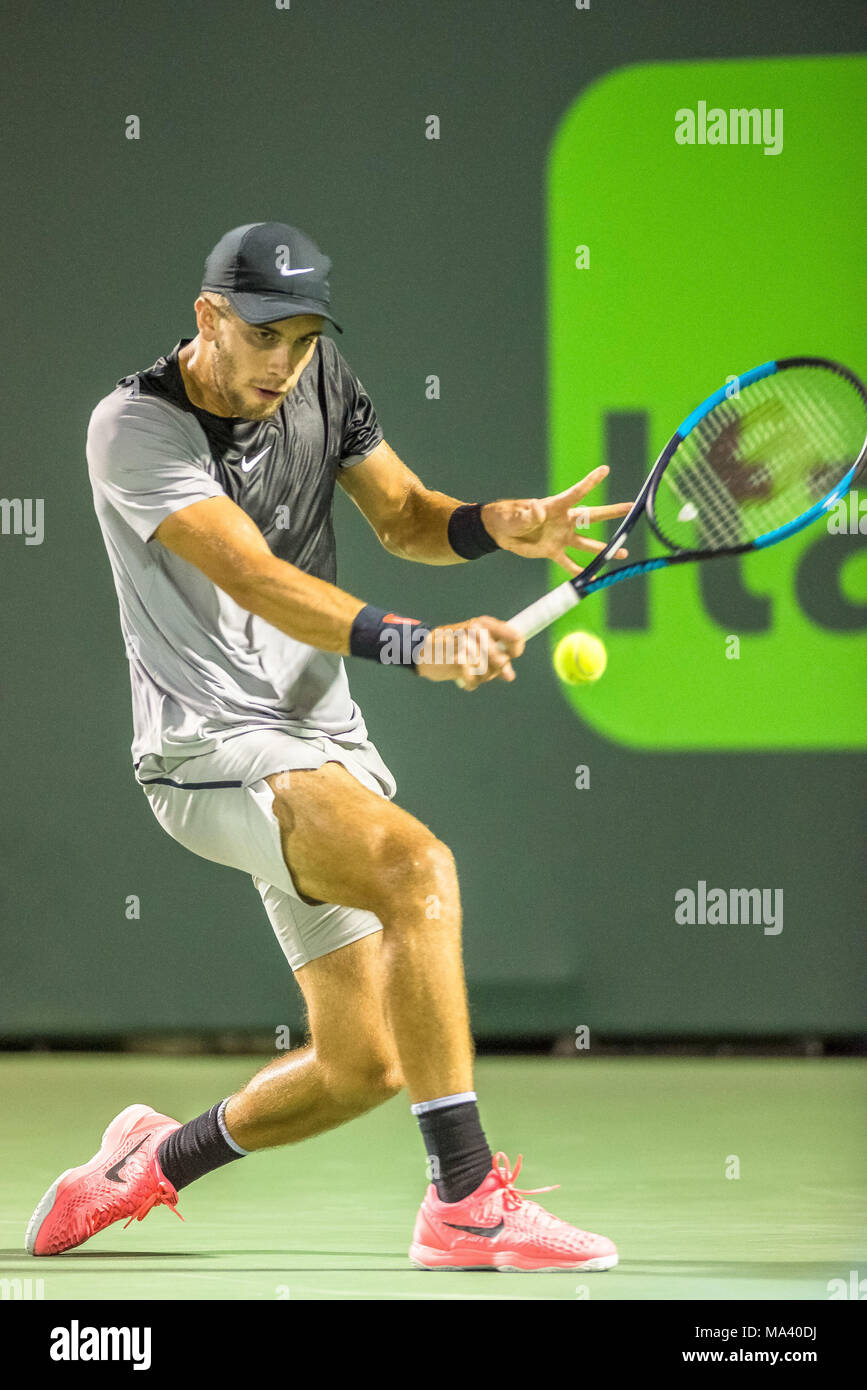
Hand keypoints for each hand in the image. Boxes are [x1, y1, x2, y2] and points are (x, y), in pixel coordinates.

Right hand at [415, 616, 524, 690]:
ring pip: (489, 671)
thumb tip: (509, 675)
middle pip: (501, 659)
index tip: (510, 657)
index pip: (514, 636)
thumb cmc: (451, 647)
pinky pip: (474, 680)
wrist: (421, 650)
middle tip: (484, 670)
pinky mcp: (457, 660)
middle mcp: (476, 630)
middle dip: (494, 669)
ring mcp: (466, 644)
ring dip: (481, 677)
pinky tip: (462, 677)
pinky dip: (470, 682)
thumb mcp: (475, 645)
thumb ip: (494, 657)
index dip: (515, 650)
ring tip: (471, 671)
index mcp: (483, 624)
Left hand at [480, 466, 633, 576]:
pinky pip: (570, 562)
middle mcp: (564, 521)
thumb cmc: (509, 517)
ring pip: (587, 544)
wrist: (502, 532)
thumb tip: (537, 509)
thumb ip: (529, 514)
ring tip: (622, 553)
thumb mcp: (518, 515)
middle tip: (631, 508)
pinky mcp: (554, 551)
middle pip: (592, 516)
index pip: (576, 493)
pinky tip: (594, 577)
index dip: (590, 482)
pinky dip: (580, 570)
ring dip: (604, 549)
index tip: (605, 470)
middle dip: (612, 512)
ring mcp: (561, 537)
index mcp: (556, 506)